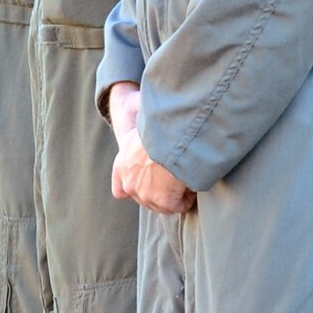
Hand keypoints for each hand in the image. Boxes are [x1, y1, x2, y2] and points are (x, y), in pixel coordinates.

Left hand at [107, 86, 192, 214]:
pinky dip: (189, 196)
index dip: (134, 186)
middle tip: (177, 173)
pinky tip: (193, 179)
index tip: (149, 179)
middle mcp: (130, 184)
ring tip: (186, 174)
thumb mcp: (142, 121)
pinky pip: (181, 205)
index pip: (120, 189)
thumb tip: (142, 107)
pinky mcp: (164, 202)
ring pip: (165, 204)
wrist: (166, 134)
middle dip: (163, 189)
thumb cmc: (159, 122)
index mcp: (121, 165)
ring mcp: (145, 195)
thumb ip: (140, 123)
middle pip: (147, 197)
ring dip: (177, 192)